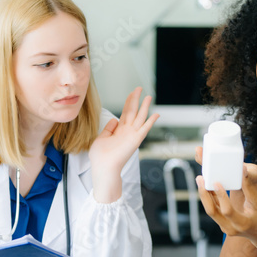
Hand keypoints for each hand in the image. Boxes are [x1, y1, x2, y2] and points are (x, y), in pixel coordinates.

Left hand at [89, 87, 158, 201]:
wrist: (103, 168)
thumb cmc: (100, 157)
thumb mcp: (101, 138)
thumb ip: (108, 129)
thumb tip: (114, 119)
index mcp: (119, 130)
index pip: (125, 113)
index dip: (128, 102)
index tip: (131, 93)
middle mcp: (127, 131)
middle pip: (133, 111)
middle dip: (135, 99)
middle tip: (139, 88)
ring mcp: (132, 135)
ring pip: (140, 117)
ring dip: (144, 106)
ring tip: (148, 96)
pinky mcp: (136, 140)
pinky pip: (145, 128)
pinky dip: (151, 121)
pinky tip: (156, 114)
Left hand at [196, 162, 256, 245]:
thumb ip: (249, 187)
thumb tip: (243, 170)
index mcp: (242, 224)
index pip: (227, 210)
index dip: (221, 196)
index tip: (217, 182)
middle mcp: (230, 228)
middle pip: (212, 211)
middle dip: (204, 194)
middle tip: (200, 178)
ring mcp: (224, 227)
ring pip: (211, 210)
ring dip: (205, 195)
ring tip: (200, 180)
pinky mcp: (222, 223)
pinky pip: (213, 210)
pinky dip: (210, 198)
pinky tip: (207, 186)